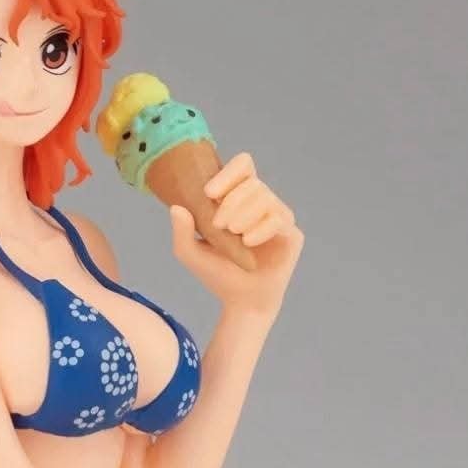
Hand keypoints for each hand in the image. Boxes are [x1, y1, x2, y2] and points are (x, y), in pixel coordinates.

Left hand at [169, 151, 303, 318]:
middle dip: (232, 201)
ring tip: (234, 235)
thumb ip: (181, 231)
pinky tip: (247, 242)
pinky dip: (261, 229)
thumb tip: (176, 207)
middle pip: (252, 182)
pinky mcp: (292, 234)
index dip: (228, 174)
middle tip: (219, 225)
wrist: (241, 301)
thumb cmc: (217, 274)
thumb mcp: (190, 253)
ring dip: (245, 214)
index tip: (208, 193)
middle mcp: (262, 203)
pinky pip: (279, 219)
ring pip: (266, 198)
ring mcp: (279, 217)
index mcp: (240, 198)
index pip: (242, 166)